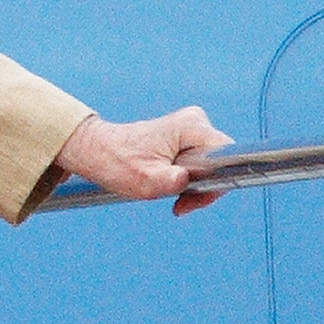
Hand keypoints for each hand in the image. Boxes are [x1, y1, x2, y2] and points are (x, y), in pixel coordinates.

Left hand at [56, 105, 234, 212]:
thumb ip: (174, 181)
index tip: (193, 197)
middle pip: (220, 162)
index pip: (227, 156)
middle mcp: (196, 121)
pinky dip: (188, 178)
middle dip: (204, 187)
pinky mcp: (185, 137)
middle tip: (179, 202)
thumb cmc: (115, 162)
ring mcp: (191, 128)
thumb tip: (188, 180)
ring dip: (194, 185)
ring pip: (211, 165)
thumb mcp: (146, 180)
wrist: (96, 151)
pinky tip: (170, 184)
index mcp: (191, 127)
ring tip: (169, 193)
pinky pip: (201, 162)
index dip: (217, 182)